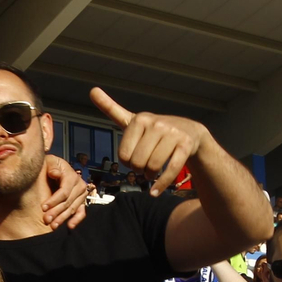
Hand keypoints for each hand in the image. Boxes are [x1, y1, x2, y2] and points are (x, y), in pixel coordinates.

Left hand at [39, 155, 88, 228]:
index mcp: (72, 176)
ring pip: (72, 209)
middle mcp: (79, 185)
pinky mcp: (81, 202)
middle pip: (68, 202)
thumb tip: (55, 173)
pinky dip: (76, 220)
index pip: (64, 191)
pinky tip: (69, 226)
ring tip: (53, 225)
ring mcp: (81, 195)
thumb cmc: (51, 165)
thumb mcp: (50, 161)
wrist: (55, 169)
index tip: (43, 207)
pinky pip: (81, 212)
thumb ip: (52, 166)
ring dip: (62, 218)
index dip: (54, 200)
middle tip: (46, 220)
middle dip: (56, 212)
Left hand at [91, 87, 206, 196]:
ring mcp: (173, 134)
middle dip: (139, 170)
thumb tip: (92, 90)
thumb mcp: (133, 120)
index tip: (133, 158)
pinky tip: (155, 192)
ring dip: (150, 176)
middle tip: (144, 166)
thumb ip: (111, 109)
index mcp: (140, 119)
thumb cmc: (154, 130)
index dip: (127, 163)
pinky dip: (161, 185)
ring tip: (152, 172)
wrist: (190, 131)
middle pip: (138, 162)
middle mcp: (157, 124)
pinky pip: (171, 170)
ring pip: (153, 167)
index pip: (124, 155)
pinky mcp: (185, 145)